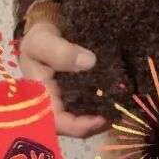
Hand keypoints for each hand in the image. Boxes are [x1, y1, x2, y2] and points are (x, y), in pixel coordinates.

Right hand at [19, 22, 110, 138]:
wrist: (43, 32)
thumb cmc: (37, 40)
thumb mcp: (42, 42)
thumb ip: (60, 52)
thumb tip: (89, 62)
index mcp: (40, 101)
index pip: (59, 124)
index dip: (81, 126)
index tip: (104, 117)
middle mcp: (54, 106)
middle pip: (75, 126)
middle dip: (97, 123)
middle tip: (120, 111)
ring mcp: (66, 101)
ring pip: (85, 118)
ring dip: (102, 114)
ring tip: (121, 104)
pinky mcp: (77, 93)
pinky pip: (90, 104)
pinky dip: (102, 103)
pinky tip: (116, 95)